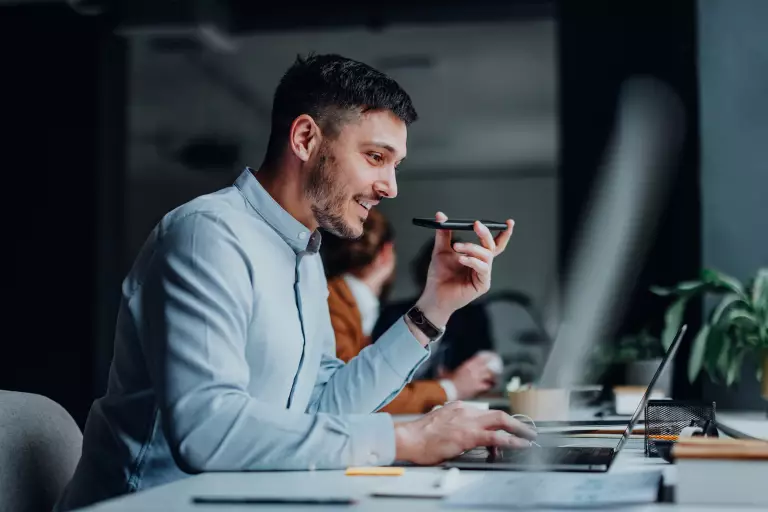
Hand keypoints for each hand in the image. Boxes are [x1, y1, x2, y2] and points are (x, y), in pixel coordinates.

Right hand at [393, 402, 535, 465]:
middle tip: (527, 429)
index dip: (498, 422)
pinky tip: (520, 444)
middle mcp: (465, 410)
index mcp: (458, 407)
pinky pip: (495, 436)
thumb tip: (466, 437)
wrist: (408, 438)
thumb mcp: (441, 425)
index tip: (506, 428)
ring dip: (518, 429)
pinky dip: (511, 439)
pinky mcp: (468, 435)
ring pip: (501, 420)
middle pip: (498, 412)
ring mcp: (467, 422)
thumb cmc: (420, 435)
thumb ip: (456, 427)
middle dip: (515, 421)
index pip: (485, 413)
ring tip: (529, 437)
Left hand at [416, 212, 513, 326]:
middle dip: (485, 233)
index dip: (503, 233)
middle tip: (476, 225)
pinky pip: (483, 268)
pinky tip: (462, 260)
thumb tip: (441, 216)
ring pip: (486, 255)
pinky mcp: (483, 284)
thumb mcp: (441, 250)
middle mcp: (483, 264)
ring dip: (472, 248)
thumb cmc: (439, 275)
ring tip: (457, 247)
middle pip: (492, 246)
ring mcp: (484, 274)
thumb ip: (444, 234)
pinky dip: (472, 261)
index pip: (493, 242)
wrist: (434, 294)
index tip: (508, 222)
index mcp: (476, 256)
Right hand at [443, 354, 496, 399]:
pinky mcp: (478, 387)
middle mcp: (474, 370)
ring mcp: (477, 379)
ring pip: (489, 375)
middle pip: (487, 366)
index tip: (490, 356)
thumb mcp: (446, 373)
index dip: (486, 357)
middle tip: (495, 366)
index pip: (480, 358)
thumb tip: (440, 368)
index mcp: (467, 365)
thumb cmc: (447, 382)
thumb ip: (445, 370)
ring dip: (492, 375)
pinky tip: (491, 385)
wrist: (449, 391)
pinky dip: (489, 385)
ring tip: (494, 376)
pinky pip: (487, 385)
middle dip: (492, 366)